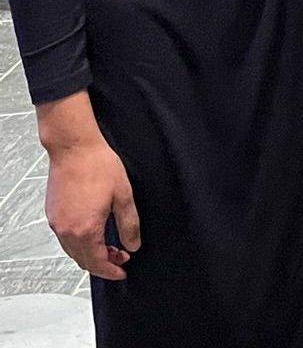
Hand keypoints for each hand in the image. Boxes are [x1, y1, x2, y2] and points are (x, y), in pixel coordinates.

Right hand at [45, 137, 139, 279]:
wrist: (74, 148)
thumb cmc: (98, 166)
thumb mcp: (124, 196)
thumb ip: (129, 224)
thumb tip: (132, 245)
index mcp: (85, 229)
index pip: (97, 262)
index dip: (112, 271)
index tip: (122, 272)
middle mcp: (66, 230)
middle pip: (83, 260)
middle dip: (103, 263)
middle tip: (121, 258)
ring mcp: (56, 222)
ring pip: (73, 250)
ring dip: (91, 253)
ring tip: (110, 245)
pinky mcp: (52, 213)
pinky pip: (65, 237)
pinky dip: (80, 242)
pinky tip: (93, 232)